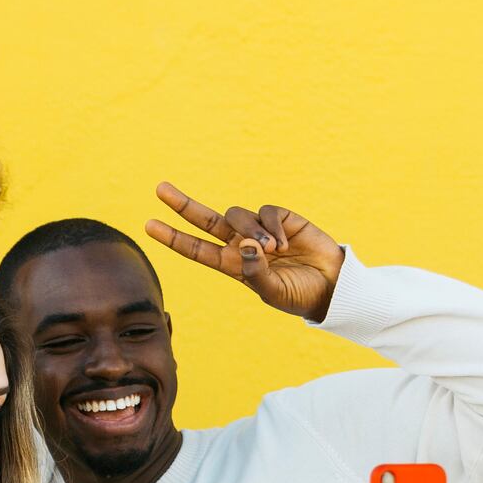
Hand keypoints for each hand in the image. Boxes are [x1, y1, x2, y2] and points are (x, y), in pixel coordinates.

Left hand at [145, 181, 345, 321]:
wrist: (332, 285)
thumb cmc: (299, 293)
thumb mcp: (274, 292)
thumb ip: (256, 273)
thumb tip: (244, 245)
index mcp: (232, 265)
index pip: (196, 249)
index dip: (173, 238)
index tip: (150, 225)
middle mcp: (241, 244)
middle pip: (205, 220)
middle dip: (183, 205)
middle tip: (160, 189)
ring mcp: (260, 229)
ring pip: (237, 215)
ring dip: (250, 230)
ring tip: (272, 251)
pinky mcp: (280, 218)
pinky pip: (266, 212)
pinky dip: (273, 228)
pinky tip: (286, 245)